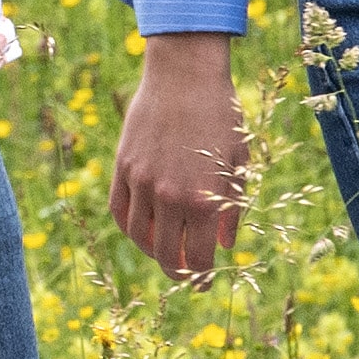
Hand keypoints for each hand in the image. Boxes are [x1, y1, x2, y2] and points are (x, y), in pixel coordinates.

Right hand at [111, 35, 249, 277]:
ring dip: (152, 251)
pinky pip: (119, 211)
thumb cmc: (221, 115)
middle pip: (166, 255)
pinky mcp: (123, 167)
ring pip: (139, 237)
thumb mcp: (238, 161)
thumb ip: (232, 207)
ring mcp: (142, 183)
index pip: (198, 258)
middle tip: (184, 274)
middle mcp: (170, 197)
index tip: (202, 284)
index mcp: (204, 200)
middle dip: (177, 271)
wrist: (185, 75)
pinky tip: (141, 229)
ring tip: (164, 251)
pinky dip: (129, 227)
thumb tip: (226, 245)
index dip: (200, 277)